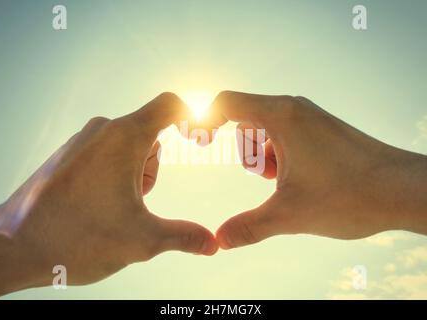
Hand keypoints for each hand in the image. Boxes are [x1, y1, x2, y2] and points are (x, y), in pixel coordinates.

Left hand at [0, 93, 217, 296]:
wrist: (14, 247)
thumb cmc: (76, 238)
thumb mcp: (141, 240)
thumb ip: (183, 236)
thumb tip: (212, 243)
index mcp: (125, 137)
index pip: (170, 105)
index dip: (191, 118)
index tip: (197, 140)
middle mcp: (102, 130)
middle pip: (150, 137)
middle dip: (152, 169)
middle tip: (135, 201)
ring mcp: (82, 141)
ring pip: (128, 148)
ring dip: (133, 176)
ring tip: (112, 207)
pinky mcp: (69, 154)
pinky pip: (105, 155)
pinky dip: (112, 176)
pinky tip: (96, 205)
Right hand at [199, 91, 426, 248]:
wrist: (403, 191)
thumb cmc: (349, 195)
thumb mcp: (290, 214)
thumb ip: (249, 227)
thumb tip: (219, 240)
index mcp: (281, 116)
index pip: (227, 102)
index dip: (204, 121)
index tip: (199, 144)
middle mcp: (294, 109)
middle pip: (245, 121)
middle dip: (246, 153)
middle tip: (268, 177)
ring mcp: (309, 119)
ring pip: (266, 131)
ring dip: (264, 158)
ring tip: (285, 181)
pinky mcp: (320, 130)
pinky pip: (285, 137)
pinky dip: (281, 158)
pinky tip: (298, 179)